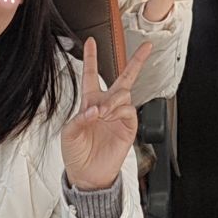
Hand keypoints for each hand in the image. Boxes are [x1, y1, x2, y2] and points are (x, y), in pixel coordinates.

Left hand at [62, 38, 152, 190]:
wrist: (88, 175)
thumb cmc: (76, 153)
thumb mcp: (69, 134)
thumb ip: (80, 118)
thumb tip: (95, 109)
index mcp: (89, 102)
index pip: (91, 75)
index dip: (91, 58)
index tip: (91, 42)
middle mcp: (107, 105)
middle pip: (124, 78)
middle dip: (137, 61)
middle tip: (147, 47)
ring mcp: (119, 115)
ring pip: (124, 93)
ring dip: (113, 99)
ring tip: (103, 113)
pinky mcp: (128, 127)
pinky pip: (129, 110)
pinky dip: (119, 110)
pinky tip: (109, 116)